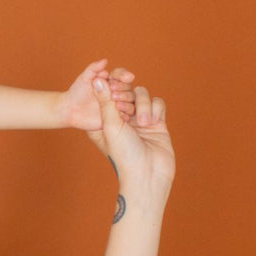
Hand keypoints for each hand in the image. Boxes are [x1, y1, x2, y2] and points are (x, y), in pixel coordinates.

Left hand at [61, 60, 135, 129]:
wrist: (71, 110)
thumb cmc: (77, 92)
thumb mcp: (84, 78)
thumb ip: (94, 69)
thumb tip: (105, 61)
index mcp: (111, 81)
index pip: (122, 75)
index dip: (123, 75)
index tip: (124, 77)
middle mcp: (117, 92)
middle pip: (128, 87)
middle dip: (123, 87)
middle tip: (112, 90)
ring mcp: (117, 105)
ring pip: (130, 101)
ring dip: (125, 100)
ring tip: (114, 100)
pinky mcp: (116, 117)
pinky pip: (125, 115)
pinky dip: (124, 113)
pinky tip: (118, 112)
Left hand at [87, 78, 173, 204]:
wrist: (148, 175)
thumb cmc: (124, 155)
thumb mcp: (111, 126)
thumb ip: (105, 101)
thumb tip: (97, 79)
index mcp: (104, 120)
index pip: (107, 93)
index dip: (111, 88)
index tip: (113, 92)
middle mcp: (121, 118)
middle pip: (126, 91)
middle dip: (128, 97)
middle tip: (127, 111)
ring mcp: (139, 119)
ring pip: (142, 95)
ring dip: (143, 105)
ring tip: (144, 123)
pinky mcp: (157, 122)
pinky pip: (158, 103)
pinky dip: (155, 109)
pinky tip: (153, 124)